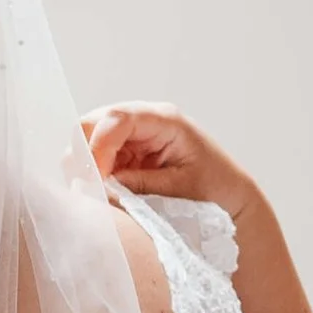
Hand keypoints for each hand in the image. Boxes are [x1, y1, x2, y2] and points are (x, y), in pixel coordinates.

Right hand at [81, 102, 255, 221]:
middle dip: (84, 154)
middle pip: (93, 122)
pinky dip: (91, 175)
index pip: (116, 118)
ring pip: (87, 140)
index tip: (96, 178)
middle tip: (90, 187)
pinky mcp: (125, 153)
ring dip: (86, 167)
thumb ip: (138, 185)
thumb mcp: (179, 187)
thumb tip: (100, 188)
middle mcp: (144, 121)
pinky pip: (95, 158)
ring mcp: (132, 136)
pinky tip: (102, 191)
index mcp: (164, 119)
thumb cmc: (214, 187)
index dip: (98, 147)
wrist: (228, 194)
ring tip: (98, 192)